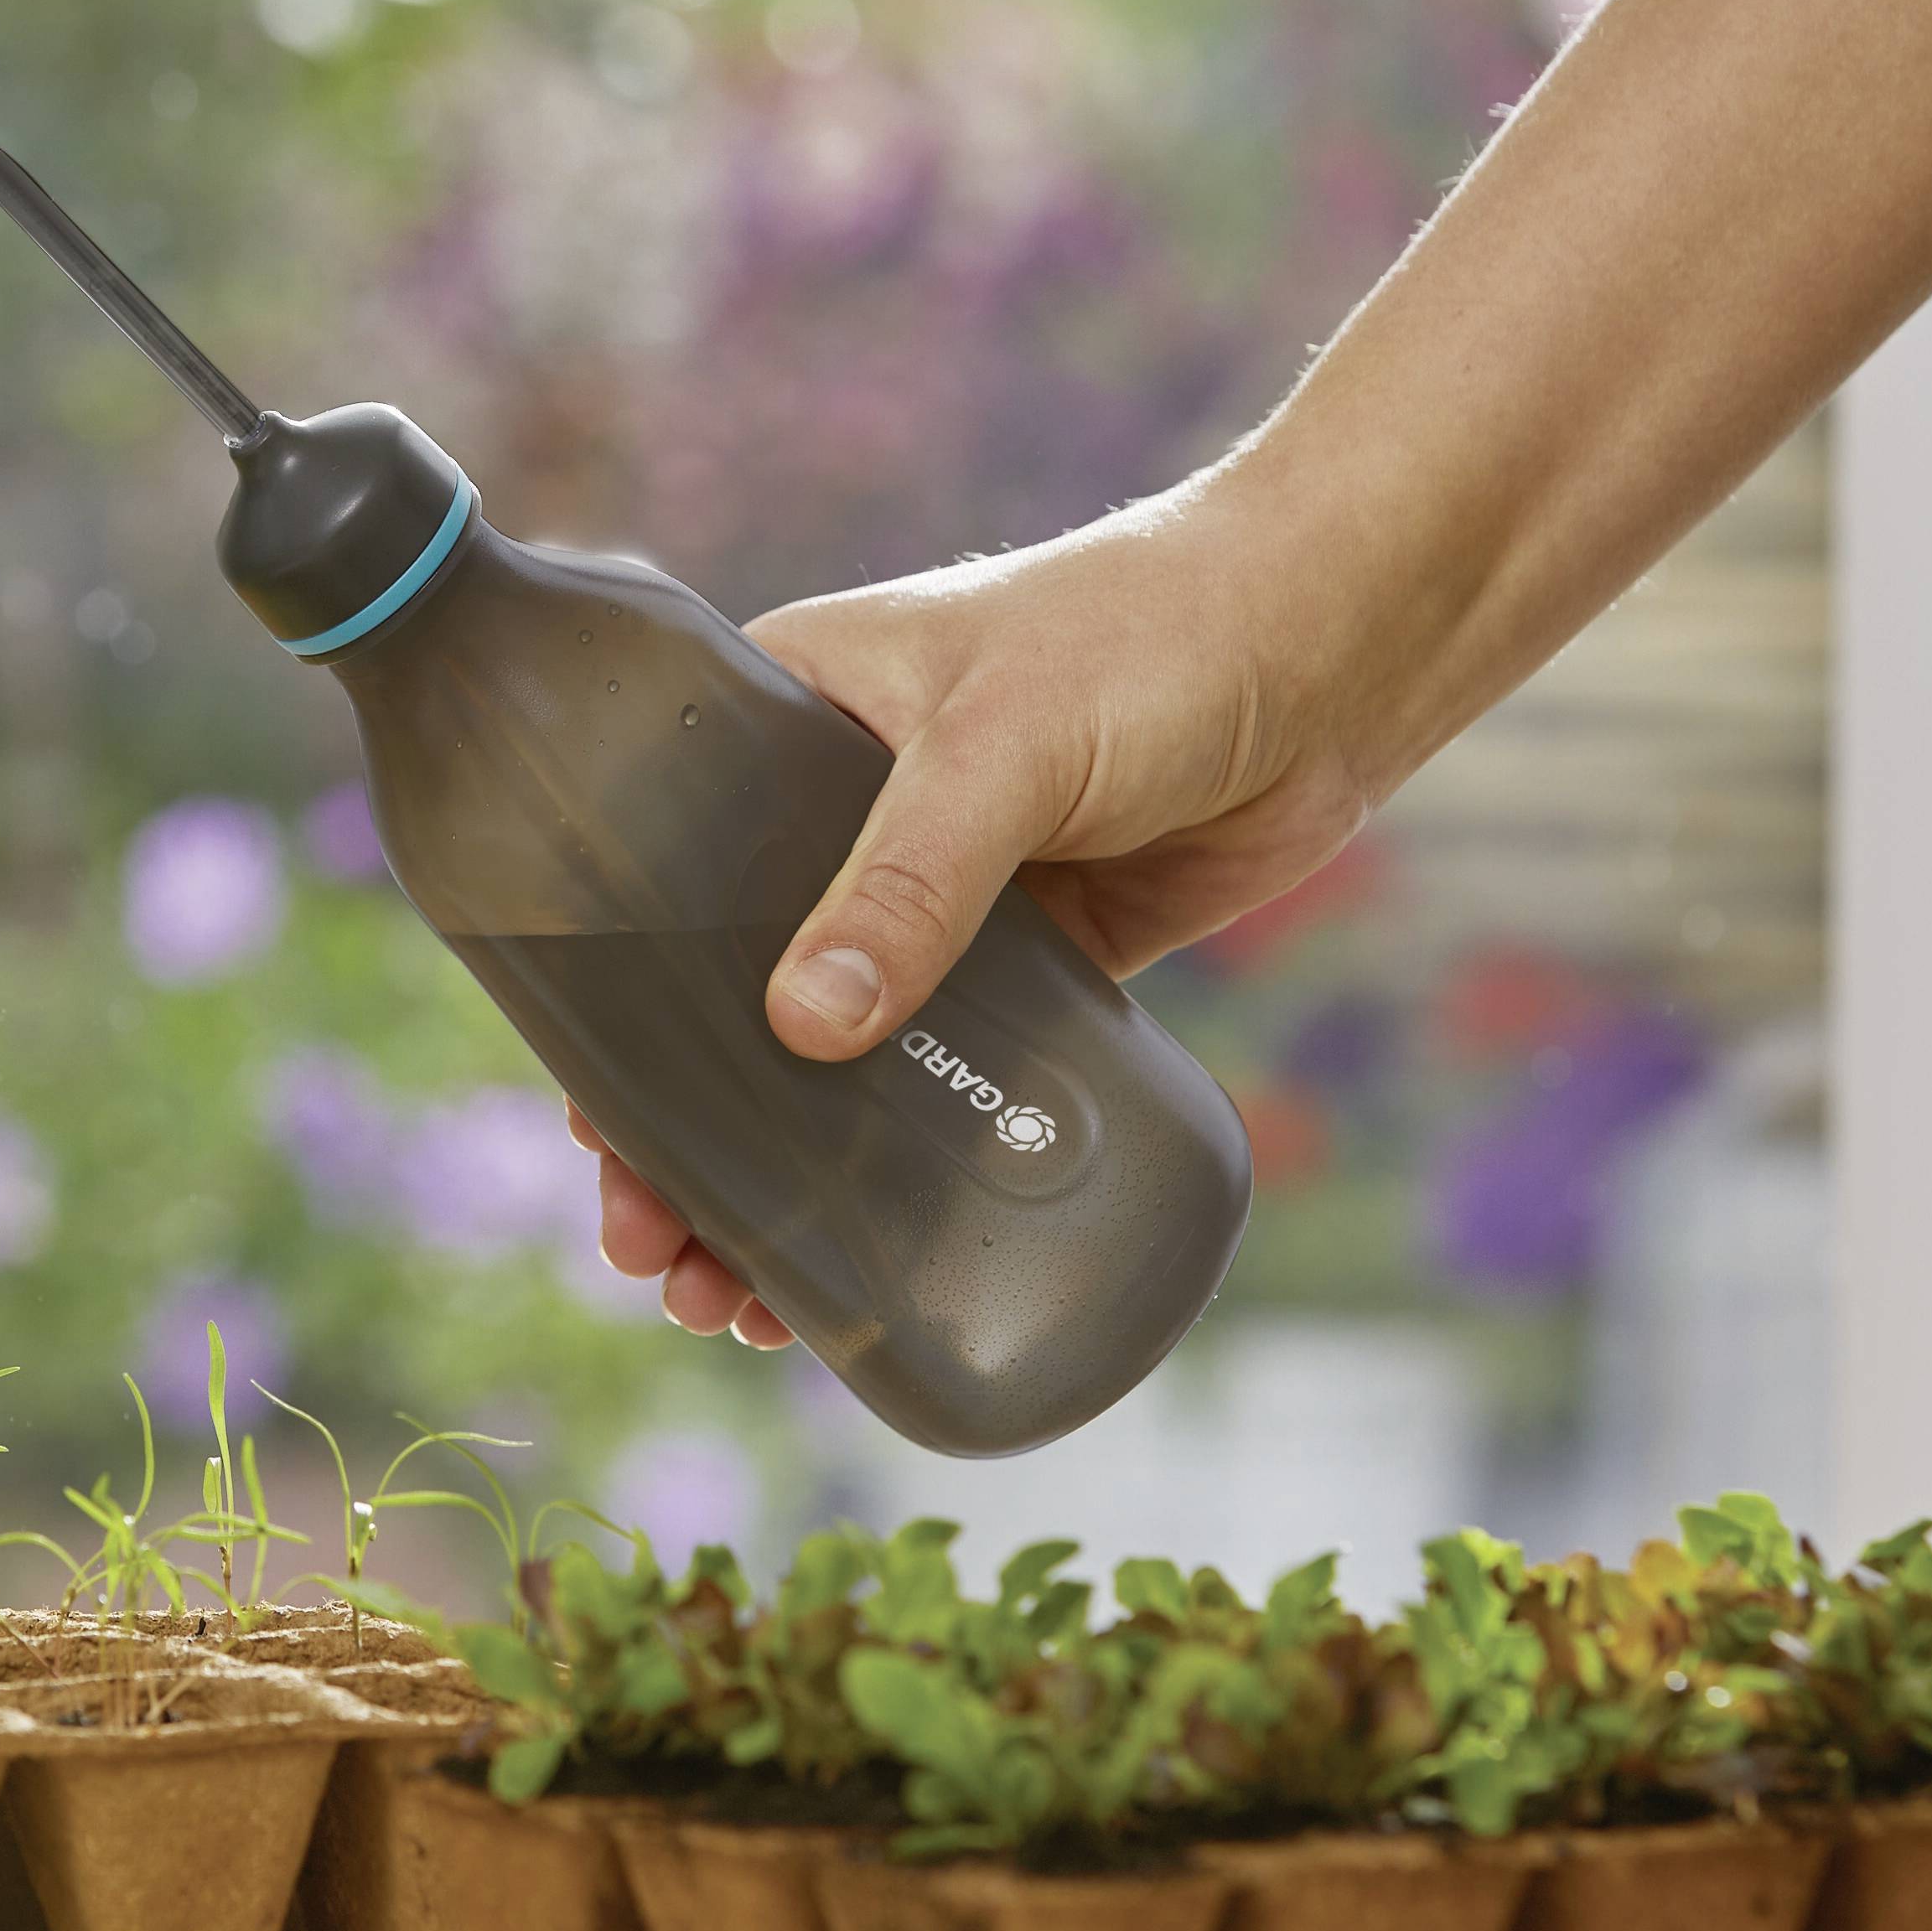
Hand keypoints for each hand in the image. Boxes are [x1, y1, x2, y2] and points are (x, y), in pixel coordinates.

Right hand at [579, 484, 1364, 1341]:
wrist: (1336, 642)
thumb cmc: (1151, 632)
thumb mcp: (1003, 744)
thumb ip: (909, 882)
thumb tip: (804, 1029)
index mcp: (791, 717)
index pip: (659, 877)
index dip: (617, 1012)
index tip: (595, 1130)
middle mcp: (846, 811)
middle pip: (732, 996)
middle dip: (684, 1135)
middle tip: (654, 1255)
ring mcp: (944, 894)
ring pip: (834, 1057)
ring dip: (784, 1175)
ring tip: (735, 1298)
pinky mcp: (1041, 957)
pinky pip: (947, 1076)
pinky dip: (901, 1165)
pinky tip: (864, 1255)